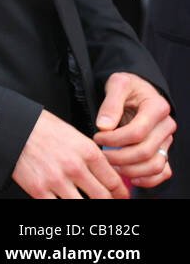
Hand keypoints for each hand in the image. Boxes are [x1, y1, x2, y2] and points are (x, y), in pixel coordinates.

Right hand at [12, 108, 128, 197]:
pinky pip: (58, 207)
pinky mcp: (38, 189)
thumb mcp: (72, 134)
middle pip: (103, 197)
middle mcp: (74, 167)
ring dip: (87, 206)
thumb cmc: (40, 126)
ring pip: (83, 206)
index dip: (121, 194)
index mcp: (86, 150)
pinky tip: (64, 201)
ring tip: (85, 201)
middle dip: (108, 203)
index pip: (114, 181)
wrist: (11, 125)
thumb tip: (104, 173)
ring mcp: (56, 180)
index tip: (122, 197)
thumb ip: (90, 154)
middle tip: (108, 202)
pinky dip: (64, 205)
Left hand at [93, 72, 175, 189]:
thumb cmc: (127, 87)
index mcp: (157, 107)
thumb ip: (110, 103)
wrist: (138, 91)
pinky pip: (162, 172)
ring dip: (131, 170)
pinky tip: (128, 176)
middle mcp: (166, 126)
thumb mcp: (117, 84)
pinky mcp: (164, 151)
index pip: (137, 132)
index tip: (97, 137)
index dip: (114, 139)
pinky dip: (147, 179)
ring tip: (111, 165)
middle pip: (145, 151)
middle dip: (119, 157)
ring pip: (155, 165)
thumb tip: (104, 126)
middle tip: (101, 155)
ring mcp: (167, 140)